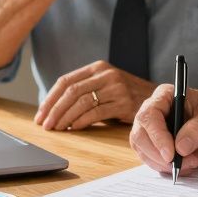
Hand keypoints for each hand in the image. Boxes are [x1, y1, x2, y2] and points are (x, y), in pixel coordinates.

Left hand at [34, 61, 151, 129]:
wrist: (157, 98)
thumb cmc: (125, 94)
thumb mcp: (105, 85)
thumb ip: (84, 90)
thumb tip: (53, 109)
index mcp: (97, 67)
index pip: (66, 81)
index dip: (50, 99)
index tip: (40, 114)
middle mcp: (106, 74)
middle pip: (71, 91)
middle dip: (54, 110)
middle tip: (45, 125)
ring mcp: (116, 87)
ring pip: (82, 102)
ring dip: (65, 118)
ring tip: (57, 129)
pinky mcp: (124, 102)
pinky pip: (96, 112)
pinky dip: (82, 121)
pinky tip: (74, 129)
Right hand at [130, 85, 197, 174]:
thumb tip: (180, 147)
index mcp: (165, 97)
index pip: (149, 116)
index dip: (156, 136)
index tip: (170, 154)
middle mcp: (155, 114)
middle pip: (140, 136)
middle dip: (159, 155)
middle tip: (179, 164)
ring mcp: (154, 132)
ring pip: (144, 153)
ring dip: (166, 165)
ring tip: (194, 161)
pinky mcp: (158, 149)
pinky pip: (155, 163)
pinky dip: (171, 170)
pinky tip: (191, 163)